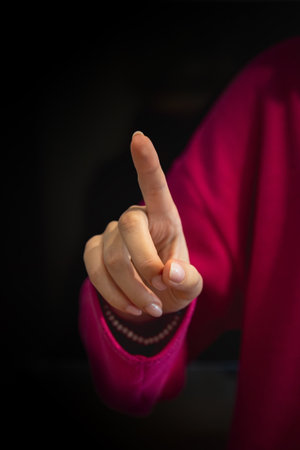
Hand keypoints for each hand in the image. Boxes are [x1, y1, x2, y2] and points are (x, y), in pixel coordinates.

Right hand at [83, 131, 202, 321]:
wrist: (152, 299)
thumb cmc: (174, 284)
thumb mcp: (191, 286)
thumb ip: (189, 280)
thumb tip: (169, 272)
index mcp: (165, 217)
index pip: (154, 186)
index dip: (146, 162)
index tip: (138, 137)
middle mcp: (136, 218)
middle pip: (130, 227)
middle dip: (145, 265)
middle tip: (160, 291)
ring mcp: (111, 233)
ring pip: (112, 257)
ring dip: (132, 290)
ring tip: (150, 307)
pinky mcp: (93, 250)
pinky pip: (94, 268)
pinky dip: (113, 294)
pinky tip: (130, 305)